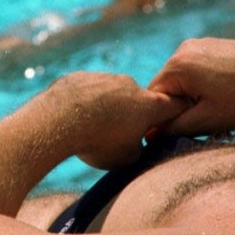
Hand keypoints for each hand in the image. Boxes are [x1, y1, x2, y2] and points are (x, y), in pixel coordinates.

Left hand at [36, 71, 186, 168]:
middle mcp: (130, 85)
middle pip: (139, 100)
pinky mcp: (82, 76)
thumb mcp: (127, 157)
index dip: (176, 113)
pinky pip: (89, 91)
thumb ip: (138, 147)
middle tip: (117, 135)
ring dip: (107, 109)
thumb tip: (134, 141)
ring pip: (112, 94)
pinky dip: (85, 103)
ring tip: (90, 129)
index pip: (174, 105)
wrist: (58, 119)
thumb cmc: (98, 141)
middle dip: (133, 116)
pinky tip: (73, 118)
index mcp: (149, 105)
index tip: (173, 120)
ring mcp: (105, 78)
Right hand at [146, 38, 234, 136]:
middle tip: (203, 121)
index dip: (161, 119)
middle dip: (178, 106)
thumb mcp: (207, 120)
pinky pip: (196, 69)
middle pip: (166, 87)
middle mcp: (182, 49)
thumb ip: (173, 128)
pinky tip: (226, 94)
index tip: (181, 131)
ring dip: (191, 96)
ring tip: (219, 107)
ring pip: (182, 79)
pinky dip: (202, 85)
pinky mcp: (213, 44)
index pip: (152, 98)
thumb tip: (149, 134)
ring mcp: (198, 44)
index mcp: (176, 66)